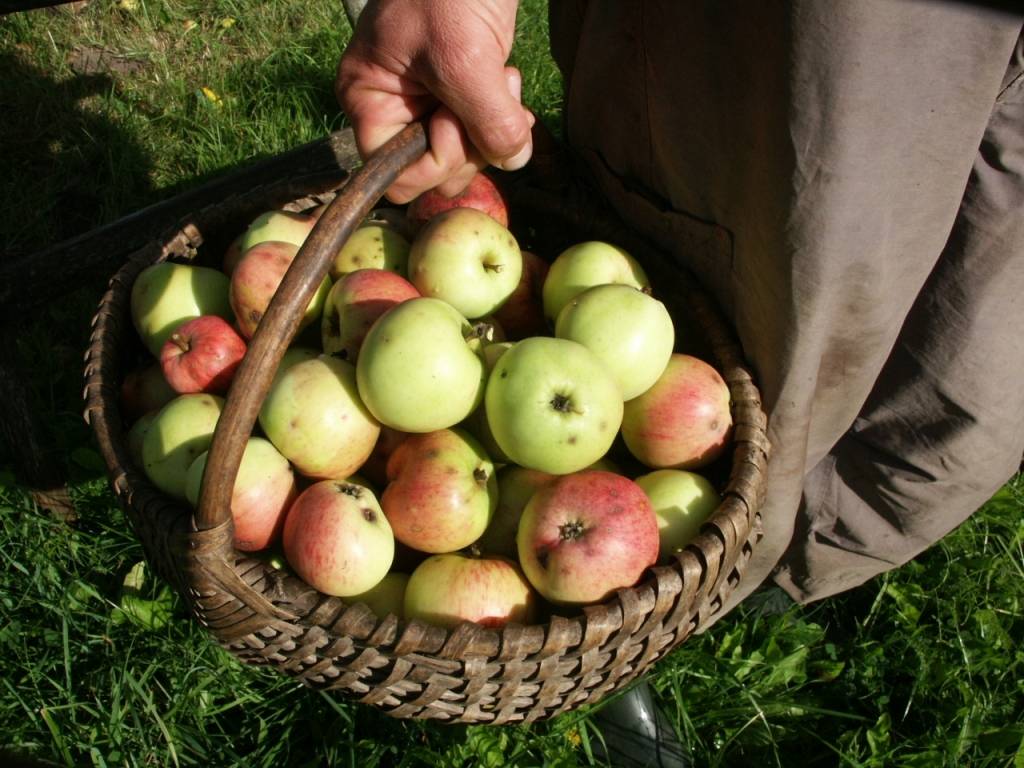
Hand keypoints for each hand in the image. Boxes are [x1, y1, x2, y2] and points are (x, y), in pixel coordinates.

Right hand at [336, 0, 533, 202]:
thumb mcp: (465, 57)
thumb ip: (487, 120)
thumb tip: (512, 161)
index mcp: (369, 100)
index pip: (396, 175)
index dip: (434, 163)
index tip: (457, 123)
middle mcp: (394, 108)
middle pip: (433, 171)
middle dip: (470, 143)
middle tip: (488, 96)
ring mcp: (429, 102)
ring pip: (465, 155)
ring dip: (493, 126)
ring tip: (502, 79)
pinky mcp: (461, 92)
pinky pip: (483, 131)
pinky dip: (504, 116)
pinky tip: (509, 82)